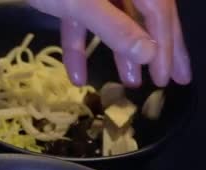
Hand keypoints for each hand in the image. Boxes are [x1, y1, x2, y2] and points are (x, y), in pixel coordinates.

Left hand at [28, 0, 191, 86]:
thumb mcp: (83, 4)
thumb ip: (115, 28)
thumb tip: (149, 54)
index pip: (159, 12)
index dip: (165, 47)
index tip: (166, 79)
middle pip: (145, 16)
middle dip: (157, 50)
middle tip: (170, 82)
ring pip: (115, 21)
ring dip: (119, 53)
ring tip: (129, 84)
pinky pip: (82, 23)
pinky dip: (79, 47)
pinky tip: (76, 77)